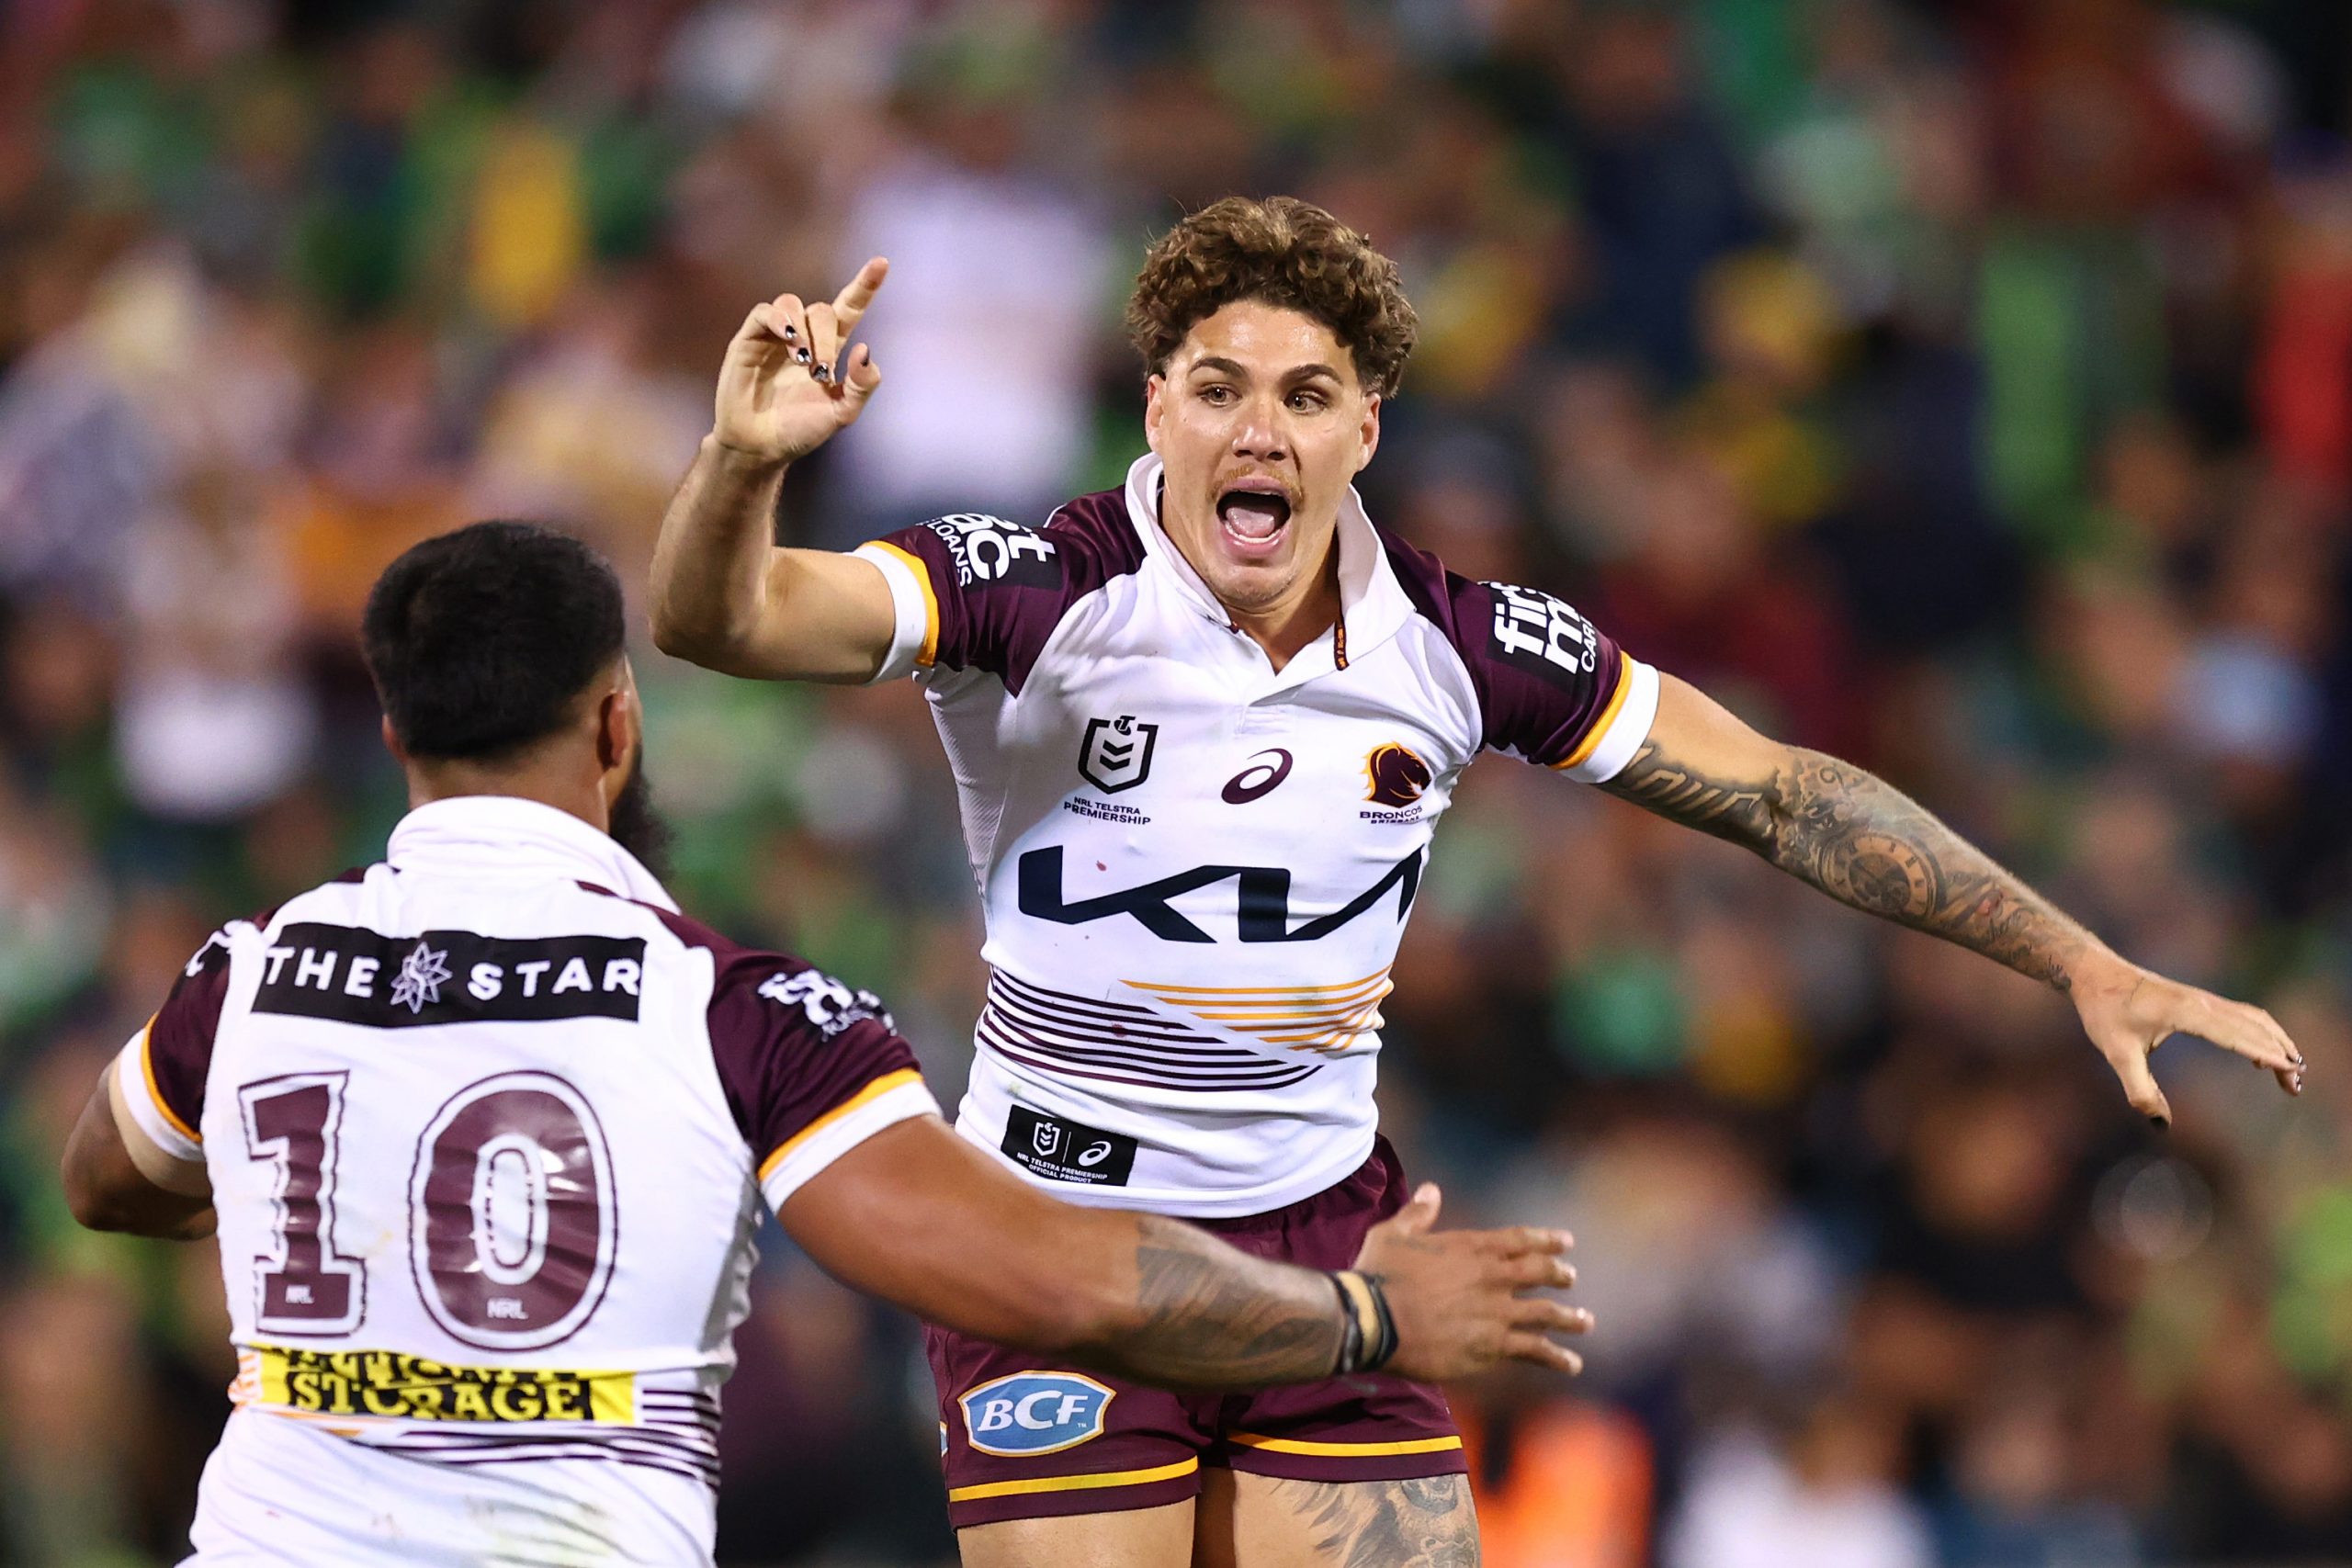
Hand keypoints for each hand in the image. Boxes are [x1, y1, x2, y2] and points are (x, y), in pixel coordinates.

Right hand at [712, 257, 887, 464]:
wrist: (761, 447)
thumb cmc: (800, 430)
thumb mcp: (842, 413)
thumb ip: (862, 385)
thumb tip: (864, 349)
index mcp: (829, 349)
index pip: (850, 308)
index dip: (865, 286)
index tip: (882, 262)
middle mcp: (804, 336)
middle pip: (822, 311)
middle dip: (825, 339)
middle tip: (818, 372)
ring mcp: (775, 336)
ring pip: (793, 304)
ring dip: (803, 330)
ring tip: (801, 361)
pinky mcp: (749, 339)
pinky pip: (765, 312)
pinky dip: (778, 319)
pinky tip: (787, 338)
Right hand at [1353, 1183, 1589, 1380]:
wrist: (1376, 1318)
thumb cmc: (1380, 1274)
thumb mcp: (1395, 1233)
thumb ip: (1418, 1213)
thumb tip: (1431, 1190)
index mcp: (1472, 1247)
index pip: (1519, 1240)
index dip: (1545, 1240)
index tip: (1565, 1242)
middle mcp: (1492, 1277)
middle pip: (1539, 1273)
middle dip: (1558, 1274)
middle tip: (1570, 1277)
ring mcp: (1498, 1312)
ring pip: (1546, 1313)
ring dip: (1569, 1317)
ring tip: (1585, 1322)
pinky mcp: (1494, 1345)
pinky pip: (1535, 1350)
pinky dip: (1557, 1357)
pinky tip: (1572, 1364)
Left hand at [2071, 955, 2305, 1126]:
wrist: (2095, 973)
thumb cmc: (2104, 1010)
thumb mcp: (2116, 1053)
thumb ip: (2139, 1091)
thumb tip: (2162, 1124)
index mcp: (2185, 1012)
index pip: (2234, 1034)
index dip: (2263, 1051)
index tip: (2289, 1069)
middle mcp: (2201, 1002)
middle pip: (2254, 1026)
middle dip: (2280, 1054)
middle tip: (2297, 1087)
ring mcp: (2203, 999)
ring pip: (2253, 1017)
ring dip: (2276, 1041)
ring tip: (2291, 1073)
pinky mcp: (2201, 1000)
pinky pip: (2242, 1015)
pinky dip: (2261, 1032)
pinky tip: (2262, 1054)